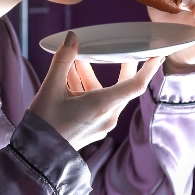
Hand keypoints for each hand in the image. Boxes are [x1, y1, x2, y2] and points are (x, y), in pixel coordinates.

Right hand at [29, 31, 162, 150]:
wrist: (37, 156)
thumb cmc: (45, 124)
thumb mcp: (50, 88)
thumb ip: (63, 60)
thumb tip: (72, 38)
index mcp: (102, 106)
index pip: (136, 85)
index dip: (148, 69)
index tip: (157, 55)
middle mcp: (107, 116)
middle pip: (122, 86)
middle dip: (118, 65)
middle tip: (121, 48)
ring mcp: (102, 124)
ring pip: (105, 92)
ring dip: (91, 76)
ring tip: (75, 60)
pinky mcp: (94, 128)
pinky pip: (97, 102)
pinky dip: (86, 88)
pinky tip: (70, 77)